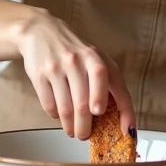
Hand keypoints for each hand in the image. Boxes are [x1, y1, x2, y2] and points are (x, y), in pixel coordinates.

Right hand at [14, 8, 135, 140]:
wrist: (41, 31)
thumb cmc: (75, 50)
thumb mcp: (96, 58)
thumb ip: (109, 83)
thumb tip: (121, 120)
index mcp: (97, 58)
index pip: (115, 87)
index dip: (124, 111)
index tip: (126, 131)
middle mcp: (78, 61)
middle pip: (85, 107)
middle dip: (86, 128)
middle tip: (85, 135)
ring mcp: (57, 67)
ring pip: (66, 110)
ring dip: (70, 127)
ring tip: (72, 131)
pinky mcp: (39, 74)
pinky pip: (49, 105)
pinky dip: (55, 115)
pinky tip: (59, 113)